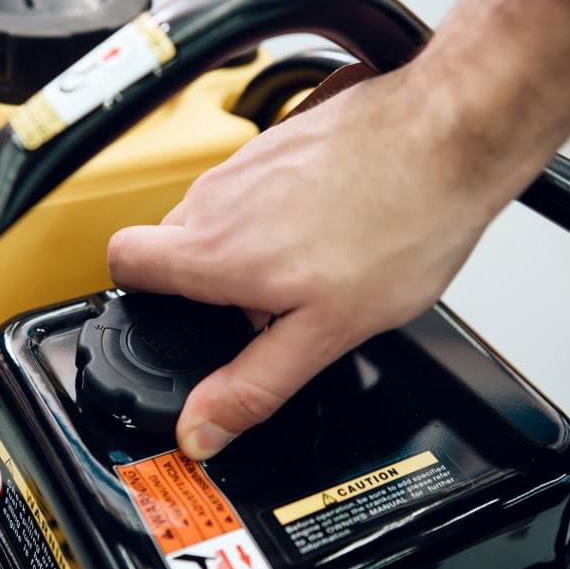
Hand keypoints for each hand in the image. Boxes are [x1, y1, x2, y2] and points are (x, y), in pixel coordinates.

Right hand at [108, 61, 500, 459]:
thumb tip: (202, 430)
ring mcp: (248, 162)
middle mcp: (218, 197)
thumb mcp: (326, 331)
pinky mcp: (279, 141)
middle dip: (203, 282)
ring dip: (242, 247)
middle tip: (261, 306)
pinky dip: (273, 213)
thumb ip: (254, 385)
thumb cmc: (399, 223)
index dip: (135, 298)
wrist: (447, 138)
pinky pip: (252, 187)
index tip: (169, 320)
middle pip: (170, 244)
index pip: (122, 264)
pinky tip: (327, 225)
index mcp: (216, 250)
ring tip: (307, 264)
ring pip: (214, 215)